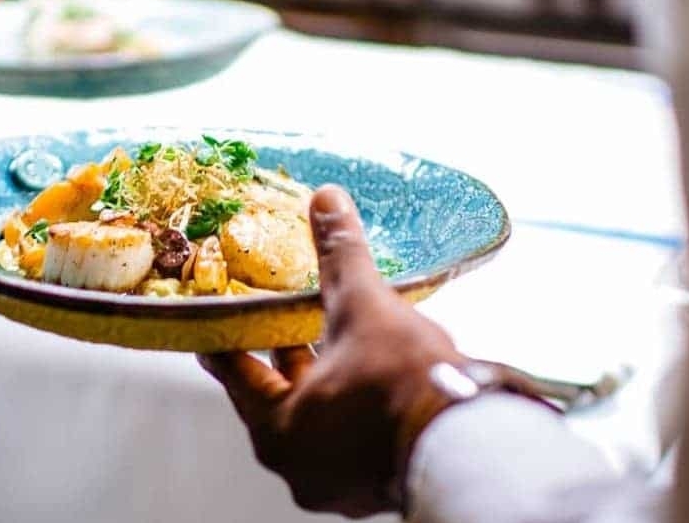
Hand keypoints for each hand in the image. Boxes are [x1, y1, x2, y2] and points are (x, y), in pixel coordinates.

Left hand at [199, 186, 463, 516]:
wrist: (470, 442)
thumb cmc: (404, 383)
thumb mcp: (363, 306)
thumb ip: (340, 254)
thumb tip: (326, 202)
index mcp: (277, 431)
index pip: (236, 375)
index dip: (227, 339)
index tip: (218, 322)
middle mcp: (299, 467)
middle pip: (277, 398)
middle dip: (283, 357)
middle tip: (277, 323)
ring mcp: (339, 484)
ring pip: (317, 421)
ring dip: (323, 383)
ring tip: (332, 344)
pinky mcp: (377, 487)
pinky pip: (350, 439)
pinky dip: (352, 408)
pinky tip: (370, 380)